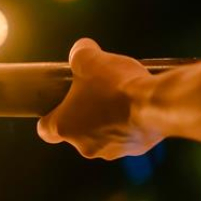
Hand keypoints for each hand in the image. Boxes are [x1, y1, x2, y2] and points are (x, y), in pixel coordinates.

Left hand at [37, 38, 163, 158]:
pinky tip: (136, 105)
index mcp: (65, 127)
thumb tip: (81, 50)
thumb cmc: (115, 85)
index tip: (57, 106)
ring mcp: (111, 150)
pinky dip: (128, 123)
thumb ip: (79, 54)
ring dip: (107, 118)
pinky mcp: (135, 149)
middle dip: (84, 112)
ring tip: (118, 96)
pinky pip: (126, 136)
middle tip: (95, 92)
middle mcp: (85, 145)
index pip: (45, 130)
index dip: (49, 117)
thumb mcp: (88, 58)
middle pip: (77, 130)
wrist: (154, 103)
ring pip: (102, 134)